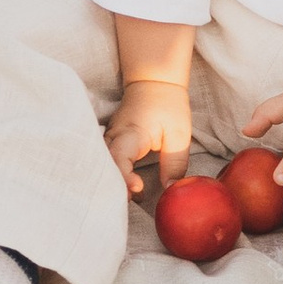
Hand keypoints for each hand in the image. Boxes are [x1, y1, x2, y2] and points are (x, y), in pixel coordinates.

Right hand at [106, 76, 192, 191]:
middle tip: (133, 201)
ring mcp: (109, 137)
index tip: (138, 188)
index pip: (120, 157)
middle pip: (106, 165)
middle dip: (116, 186)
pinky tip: (130, 188)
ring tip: (133, 198)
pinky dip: (114, 175)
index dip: (125, 176)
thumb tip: (171, 189)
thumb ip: (175, 162)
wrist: (154, 82)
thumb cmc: (168, 105)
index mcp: (132, 131)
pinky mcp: (110, 141)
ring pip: (103, 164)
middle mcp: (115, 135)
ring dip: (114, 182)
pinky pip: (107, 161)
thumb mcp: (179, 133)